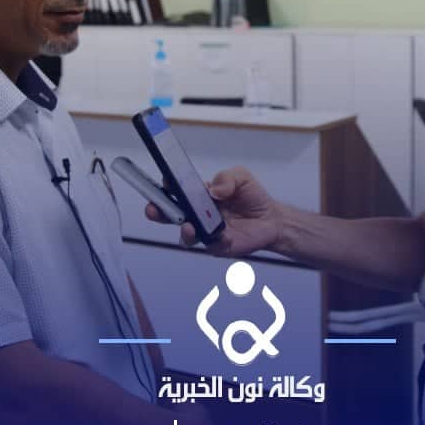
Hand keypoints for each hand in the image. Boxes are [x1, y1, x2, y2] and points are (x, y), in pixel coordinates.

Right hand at [145, 167, 282, 256]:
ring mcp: (206, 231)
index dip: (168, 187)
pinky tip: (224, 235)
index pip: (177, 190)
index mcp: (199, 195)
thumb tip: (212, 190)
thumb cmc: (252, 197)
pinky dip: (216, 240)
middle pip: (171, 215)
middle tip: (153, 209)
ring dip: (184, 231)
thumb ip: (226, 179)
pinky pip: (212, 246)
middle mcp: (198, 214)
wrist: (272, 219)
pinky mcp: (219, 246)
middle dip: (159, 212)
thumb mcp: (241, 178)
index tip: (166, 182)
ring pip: (186, 235)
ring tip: (188, 226)